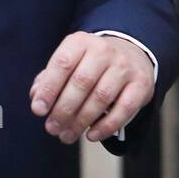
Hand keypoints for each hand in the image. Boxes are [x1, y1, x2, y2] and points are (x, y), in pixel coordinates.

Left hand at [29, 32, 154, 144]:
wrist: (130, 54)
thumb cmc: (90, 64)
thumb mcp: (69, 63)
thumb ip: (49, 79)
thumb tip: (36, 99)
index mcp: (81, 42)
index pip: (62, 64)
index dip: (48, 89)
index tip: (38, 110)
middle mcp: (104, 50)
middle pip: (81, 82)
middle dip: (63, 110)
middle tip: (52, 128)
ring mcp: (124, 66)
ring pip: (101, 97)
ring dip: (81, 121)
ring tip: (67, 135)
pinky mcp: (141, 84)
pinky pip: (124, 109)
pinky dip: (106, 126)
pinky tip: (91, 135)